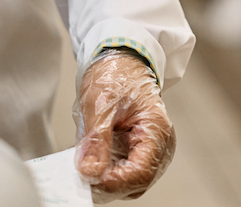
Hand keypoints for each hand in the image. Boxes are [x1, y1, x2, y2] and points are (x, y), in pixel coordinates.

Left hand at [75, 51, 175, 201]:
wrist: (119, 57)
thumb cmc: (115, 73)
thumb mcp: (100, 102)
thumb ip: (96, 139)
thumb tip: (89, 172)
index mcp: (156, 131)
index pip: (141, 172)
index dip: (116, 181)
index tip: (90, 179)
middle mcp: (158, 145)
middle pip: (137, 180)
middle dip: (109, 182)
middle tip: (81, 178)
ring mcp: (148, 148)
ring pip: (129, 178)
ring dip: (107, 177)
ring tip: (83, 169)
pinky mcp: (136, 147)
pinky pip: (123, 166)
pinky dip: (107, 168)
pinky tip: (90, 162)